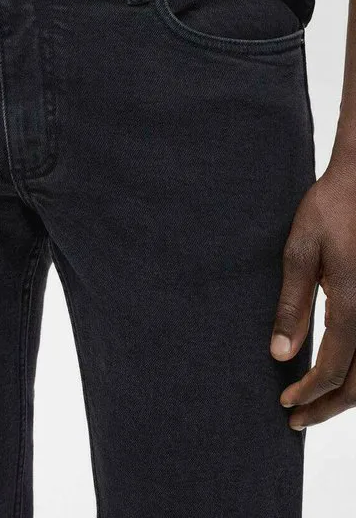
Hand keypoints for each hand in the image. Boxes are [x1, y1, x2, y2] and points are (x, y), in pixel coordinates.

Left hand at [270, 160, 355, 428]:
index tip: (284, 401)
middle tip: (298, 419)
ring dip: (349, 395)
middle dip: (330, 407)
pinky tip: (340, 373)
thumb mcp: (299, 252)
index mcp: (354, 304)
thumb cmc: (330, 209)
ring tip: (317, 404)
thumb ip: (292, 305)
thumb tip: (279, 354)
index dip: (309, 391)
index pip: (335, 369)